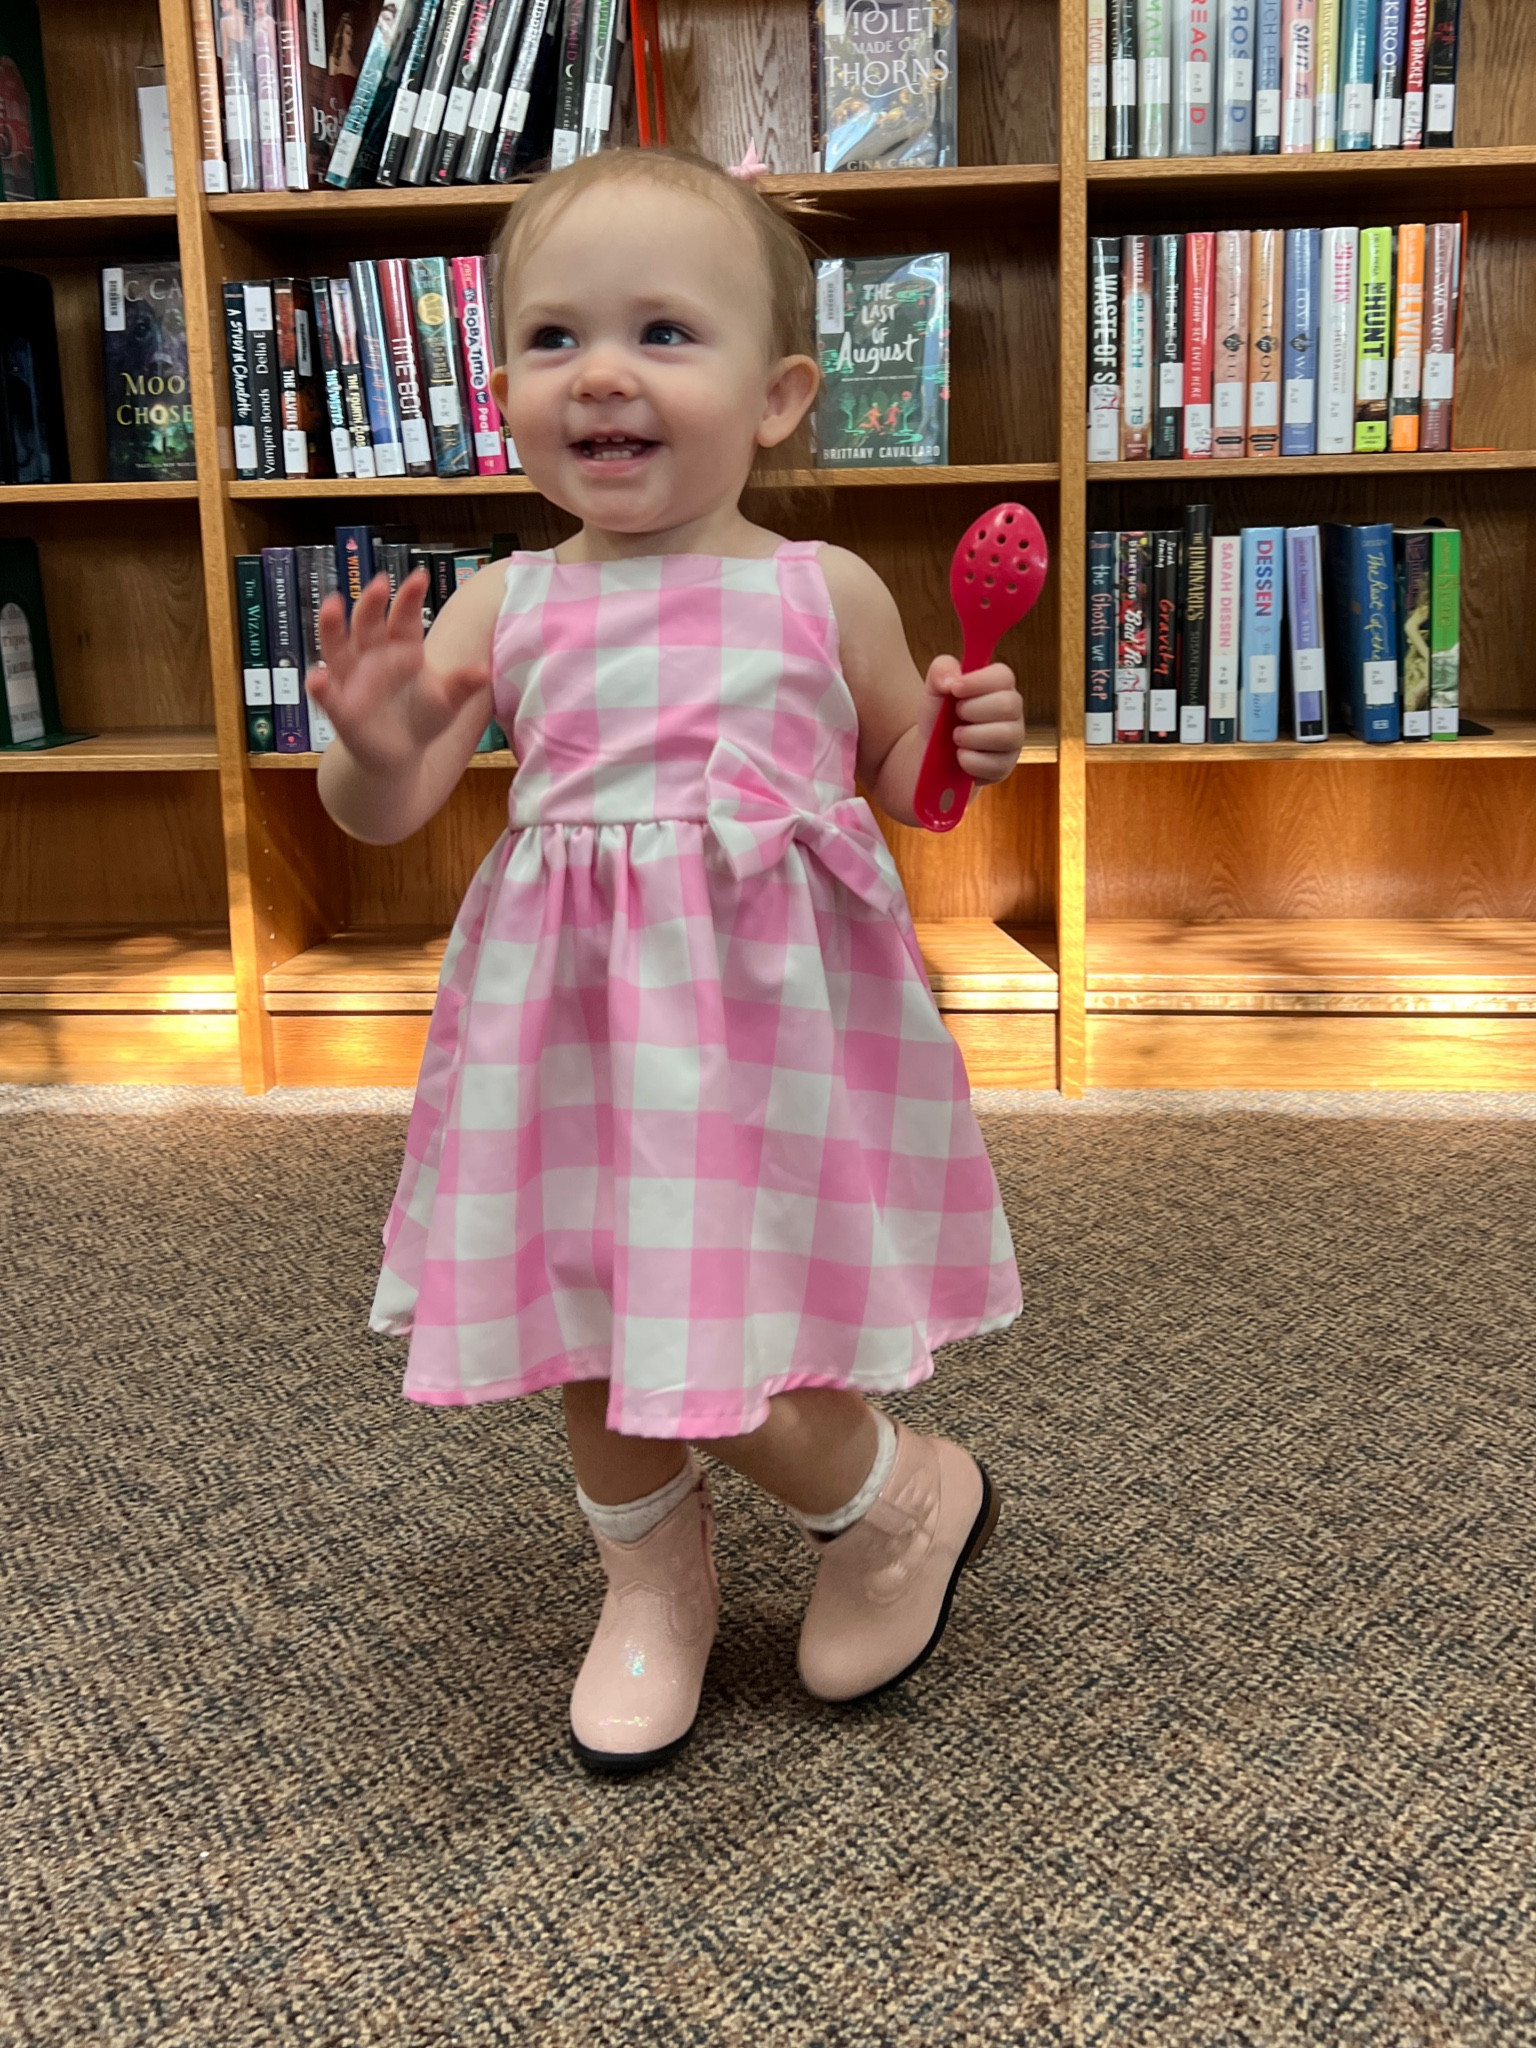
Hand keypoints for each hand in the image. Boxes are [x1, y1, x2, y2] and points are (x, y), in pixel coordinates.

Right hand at [307, 570, 489, 777]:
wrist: (401, 754)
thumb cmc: (423, 719)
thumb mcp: (447, 702)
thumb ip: (461, 685)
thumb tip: (483, 671)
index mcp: (402, 648)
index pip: (404, 618)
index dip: (410, 598)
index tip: (419, 576)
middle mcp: (373, 655)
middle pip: (369, 623)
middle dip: (372, 603)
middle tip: (379, 583)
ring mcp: (352, 678)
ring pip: (338, 646)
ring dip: (333, 626)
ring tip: (332, 606)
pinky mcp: (339, 706)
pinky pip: (326, 693)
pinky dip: (320, 685)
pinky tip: (319, 677)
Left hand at [921, 655, 1024, 783]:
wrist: (929, 755)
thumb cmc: (938, 718)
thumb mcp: (934, 688)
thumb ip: (942, 670)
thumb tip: (952, 681)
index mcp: (998, 687)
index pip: (1004, 675)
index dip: (978, 681)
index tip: (955, 689)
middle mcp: (1012, 712)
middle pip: (1009, 704)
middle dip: (973, 710)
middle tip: (956, 715)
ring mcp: (1012, 741)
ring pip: (1006, 735)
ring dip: (972, 736)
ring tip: (956, 737)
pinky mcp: (1004, 767)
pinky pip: (995, 765)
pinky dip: (969, 761)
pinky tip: (960, 756)